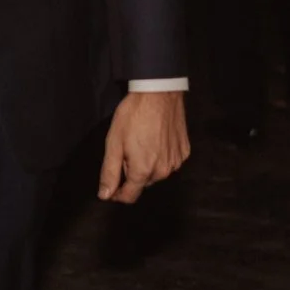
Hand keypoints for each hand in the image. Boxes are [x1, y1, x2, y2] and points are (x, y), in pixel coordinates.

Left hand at [99, 89, 188, 203]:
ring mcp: (176, 162)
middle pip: (143, 183)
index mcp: (143, 171)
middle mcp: (163, 172)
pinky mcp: (184, 151)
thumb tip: (105, 195)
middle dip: (132, 173)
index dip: (118, 194)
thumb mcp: (114, 143)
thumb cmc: (133, 115)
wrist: (159, 93)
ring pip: (157, 173)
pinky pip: (169, 161)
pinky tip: (156, 140)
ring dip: (148, 165)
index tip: (112, 185)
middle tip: (126, 150)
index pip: (130, 196)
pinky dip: (161, 156)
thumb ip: (109, 172)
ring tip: (141, 143)